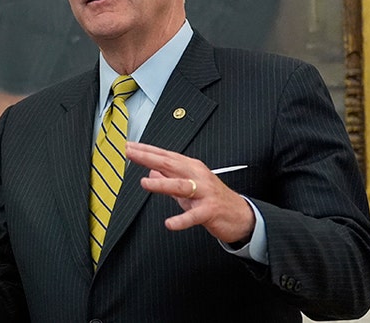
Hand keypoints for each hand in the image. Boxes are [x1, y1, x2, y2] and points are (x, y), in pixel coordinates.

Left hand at [125, 141, 254, 244]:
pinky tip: (170, 223)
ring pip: (181, 185)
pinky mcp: (210, 211)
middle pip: (170, 164)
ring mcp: (204, 193)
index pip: (164, 155)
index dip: (145, 150)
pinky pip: (194, 215)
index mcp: (190, 167)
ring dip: (162, 184)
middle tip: (129, 153)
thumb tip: (150, 169)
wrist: (241, 215)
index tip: (128, 146)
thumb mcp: (188, 185)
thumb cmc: (212, 198)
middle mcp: (197, 176)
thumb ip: (168, 177)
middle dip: (148, 157)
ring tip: (144, 183)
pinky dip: (182, 219)